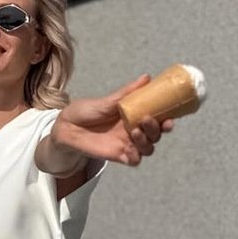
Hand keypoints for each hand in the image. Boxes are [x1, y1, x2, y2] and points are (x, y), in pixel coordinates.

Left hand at [52, 74, 173, 166]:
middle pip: (156, 135)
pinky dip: (136, 156)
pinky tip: (131, 150)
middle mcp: (134, 130)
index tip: (169, 116)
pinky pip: (134, 160)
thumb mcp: (107, 100)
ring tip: (134, 131)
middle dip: (157, 129)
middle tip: (148, 120)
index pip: (157, 118)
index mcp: (135, 115)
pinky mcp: (118, 155)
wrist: (68, 127)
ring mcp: (127, 144)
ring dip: (146, 141)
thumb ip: (127, 93)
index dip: (167, 119)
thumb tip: (147, 78)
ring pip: (148, 148)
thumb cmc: (87, 111)